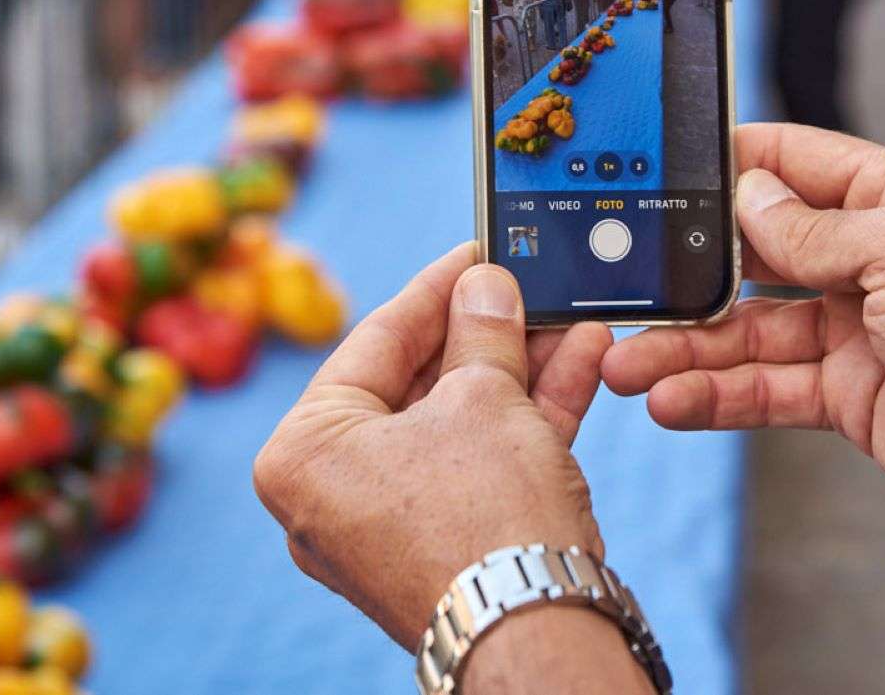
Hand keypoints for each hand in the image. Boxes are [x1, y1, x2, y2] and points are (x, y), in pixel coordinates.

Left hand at [255, 244, 612, 648]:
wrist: (537, 632)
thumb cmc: (485, 516)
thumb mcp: (484, 396)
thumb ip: (483, 329)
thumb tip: (486, 284)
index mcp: (304, 452)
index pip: (375, 341)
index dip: (437, 287)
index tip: (477, 252)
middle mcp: (333, 493)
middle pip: (421, 382)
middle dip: (490, 332)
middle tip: (530, 286)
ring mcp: (389, 525)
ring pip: (461, 422)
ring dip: (522, 369)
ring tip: (573, 320)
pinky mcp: (444, 546)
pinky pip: (480, 462)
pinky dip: (527, 417)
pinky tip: (580, 364)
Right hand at [603, 124, 884, 547]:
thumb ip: (812, 231)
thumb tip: (750, 197)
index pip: (798, 162)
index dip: (734, 162)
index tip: (668, 168)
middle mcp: (872, 260)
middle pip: (759, 253)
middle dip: (691, 272)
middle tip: (627, 287)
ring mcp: (858, 330)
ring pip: (751, 331)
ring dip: (690, 349)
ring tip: (629, 367)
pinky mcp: (850, 395)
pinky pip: (769, 389)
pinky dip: (720, 397)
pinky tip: (674, 403)